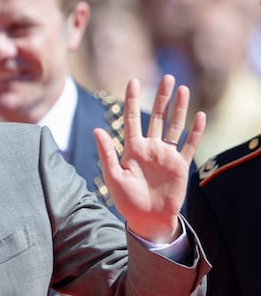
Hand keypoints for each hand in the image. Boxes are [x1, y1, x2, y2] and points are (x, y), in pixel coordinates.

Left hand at [94, 74, 205, 242]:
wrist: (147, 219)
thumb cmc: (126, 200)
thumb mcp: (113, 176)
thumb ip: (107, 153)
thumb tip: (96, 129)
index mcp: (132, 149)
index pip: (131, 119)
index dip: (131, 100)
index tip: (132, 81)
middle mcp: (150, 148)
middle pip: (156, 117)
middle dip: (162, 98)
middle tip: (168, 77)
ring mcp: (166, 155)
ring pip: (174, 126)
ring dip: (179, 108)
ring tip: (182, 89)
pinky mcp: (180, 164)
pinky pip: (189, 145)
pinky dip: (195, 131)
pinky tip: (200, 115)